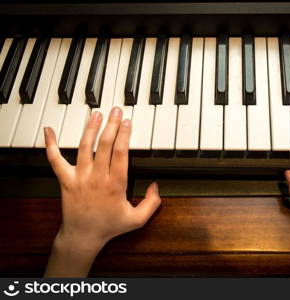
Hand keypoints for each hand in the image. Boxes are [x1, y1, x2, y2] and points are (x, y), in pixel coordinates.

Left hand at [44, 107, 160, 276]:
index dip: (124, 135)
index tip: (128, 122)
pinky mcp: (65, 180)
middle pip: (105, 145)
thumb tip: (156, 186)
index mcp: (115, 184)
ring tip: (96, 114)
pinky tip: (48, 130)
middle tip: (116, 110)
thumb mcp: (137, 220)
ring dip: (90, 128)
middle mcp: (97, 177)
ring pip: (84, 147)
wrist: (83, 236)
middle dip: (111, 125)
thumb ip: (152, 203)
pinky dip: (51, 145)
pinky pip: (55, 160)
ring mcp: (80, 177)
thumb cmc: (109, 227)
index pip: (121, 153)